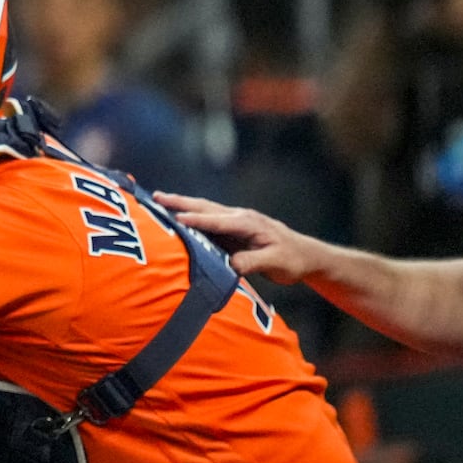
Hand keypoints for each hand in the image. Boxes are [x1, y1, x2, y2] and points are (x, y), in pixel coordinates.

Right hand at [156, 193, 329, 289]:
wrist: (307, 255)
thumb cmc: (293, 259)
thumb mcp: (276, 263)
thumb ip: (252, 262)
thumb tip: (229, 265)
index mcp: (248, 224)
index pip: (218, 222)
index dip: (197, 221)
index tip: (176, 219)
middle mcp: (239, 217)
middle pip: (205, 208)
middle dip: (180, 203)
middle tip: (155, 197)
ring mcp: (236, 220)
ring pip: (205, 209)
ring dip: (182, 204)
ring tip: (159, 199)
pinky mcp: (233, 228)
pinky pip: (208, 217)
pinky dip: (190, 212)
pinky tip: (177, 214)